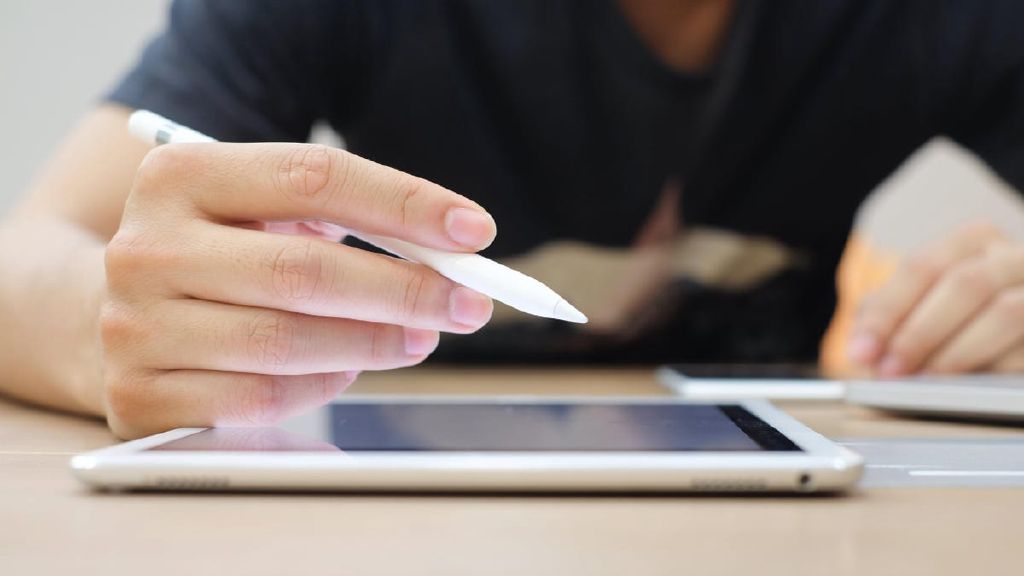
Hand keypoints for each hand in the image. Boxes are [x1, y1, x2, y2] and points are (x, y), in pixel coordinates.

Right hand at [102, 143, 495, 437]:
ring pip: (286, 342)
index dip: (404, 203)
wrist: (99, 314)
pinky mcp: (138, 397)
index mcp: (180, 175)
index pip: (314, 176)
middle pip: (304, 270)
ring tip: (419, 338)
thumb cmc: (216, 255)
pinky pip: (260, 400)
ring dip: (374, 343)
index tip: (475, 230)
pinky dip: (321, 386)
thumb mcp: (258, 211)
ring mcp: (135, 327)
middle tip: (469, 304)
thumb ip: (342, 219)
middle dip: (405, 290)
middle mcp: (147, 248)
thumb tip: (449, 253)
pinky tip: (348, 367)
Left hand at [848, 223, 1023, 376]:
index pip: (922, 267)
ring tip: (924, 382)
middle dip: (920, 334)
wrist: (1014, 327)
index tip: (862, 352)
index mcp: (972, 242)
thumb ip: (885, 317)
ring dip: (957, 354)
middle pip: (965, 285)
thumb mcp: (917, 303)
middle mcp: (1013, 257)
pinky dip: (993, 370)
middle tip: (891, 372)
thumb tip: (862, 349)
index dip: (888, 312)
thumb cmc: (955, 314)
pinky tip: (966, 388)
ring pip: (1006, 313)